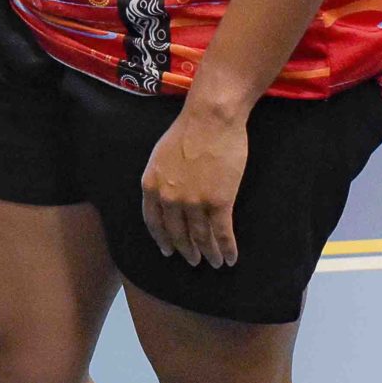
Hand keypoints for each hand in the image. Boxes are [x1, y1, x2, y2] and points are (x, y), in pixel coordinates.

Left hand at [140, 104, 248, 267]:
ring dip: (208, 253)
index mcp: (151, 186)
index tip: (167, 250)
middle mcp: (169, 199)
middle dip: (185, 250)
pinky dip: (227, 249)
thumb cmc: (187, 131)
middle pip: (177, 233)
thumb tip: (166, 195)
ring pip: (201, 237)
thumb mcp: (160, 156)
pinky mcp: (219, 202)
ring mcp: (194, 202)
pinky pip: (222, 233)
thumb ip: (161, 179)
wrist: (210, 119)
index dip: (161, 238)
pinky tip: (230, 258)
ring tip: (212, 263)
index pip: (153, 222)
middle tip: (192, 260)